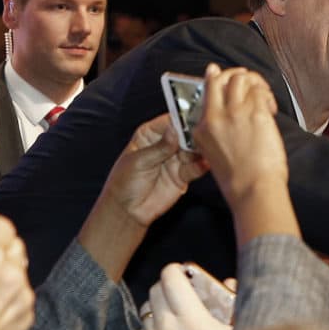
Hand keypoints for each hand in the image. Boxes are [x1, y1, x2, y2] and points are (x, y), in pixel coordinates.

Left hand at [102, 114, 207, 228]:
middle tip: (200, 136)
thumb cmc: (124, 182)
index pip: (169, 121)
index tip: (192, 118)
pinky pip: (196, 167)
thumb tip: (175, 130)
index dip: (181, 119)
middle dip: (193, 135)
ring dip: (199, 150)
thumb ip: (159, 147)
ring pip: (193, 149)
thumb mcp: (138, 162)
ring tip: (202, 150)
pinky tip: (204, 163)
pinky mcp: (184, 175)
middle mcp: (165, 144)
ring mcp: (176, 159)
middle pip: (185, 134)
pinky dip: (201, 165)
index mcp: (150, 134)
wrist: (127, 211)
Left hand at [135, 263, 231, 329]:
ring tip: (174, 313)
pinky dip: (152, 329)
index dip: (176, 270)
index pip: (171, 278)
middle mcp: (167, 328)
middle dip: (168, 285)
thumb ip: (234, 303)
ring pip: (147, 310)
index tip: (183, 271)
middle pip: (156, 289)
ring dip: (159, 307)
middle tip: (181, 290)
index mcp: (192, 319)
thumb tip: (228, 282)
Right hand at [191, 64, 284, 208]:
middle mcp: (214, 117)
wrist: (252, 190)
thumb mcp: (215, 154)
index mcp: (201, 129)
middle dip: (235, 74)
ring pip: (241, 79)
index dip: (215, 79)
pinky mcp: (255, 113)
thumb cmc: (240, 179)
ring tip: (264, 95)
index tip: (218, 74)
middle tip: (248, 79)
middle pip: (221, 78)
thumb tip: (232, 113)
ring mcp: (234, 113)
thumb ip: (218, 132)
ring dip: (255, 82)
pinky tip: (271, 108)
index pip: (205, 92)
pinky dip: (267, 94)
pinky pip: (260, 90)